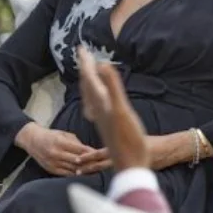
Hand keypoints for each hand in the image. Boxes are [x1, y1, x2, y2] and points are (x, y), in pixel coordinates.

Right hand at [15, 122, 94, 176]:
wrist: (32, 140)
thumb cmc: (50, 135)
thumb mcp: (63, 134)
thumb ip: (76, 142)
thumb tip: (89, 150)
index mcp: (60, 142)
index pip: (79, 149)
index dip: (90, 153)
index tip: (100, 154)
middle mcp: (56, 153)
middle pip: (77, 160)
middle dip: (89, 163)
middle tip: (100, 164)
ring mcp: (53, 162)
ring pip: (72, 168)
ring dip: (84, 170)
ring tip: (94, 170)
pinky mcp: (51, 169)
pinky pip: (66, 174)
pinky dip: (75, 174)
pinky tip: (83, 174)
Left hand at [77, 46, 148, 170]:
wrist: (131, 165)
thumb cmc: (129, 140)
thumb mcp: (122, 110)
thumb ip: (112, 87)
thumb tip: (101, 64)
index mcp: (101, 103)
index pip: (89, 78)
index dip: (86, 63)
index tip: (81, 48)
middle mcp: (98, 110)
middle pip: (87, 86)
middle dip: (85, 69)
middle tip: (83, 54)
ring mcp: (102, 118)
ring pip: (91, 97)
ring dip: (89, 82)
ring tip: (88, 73)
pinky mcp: (107, 125)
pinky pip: (96, 106)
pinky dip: (95, 97)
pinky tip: (98, 101)